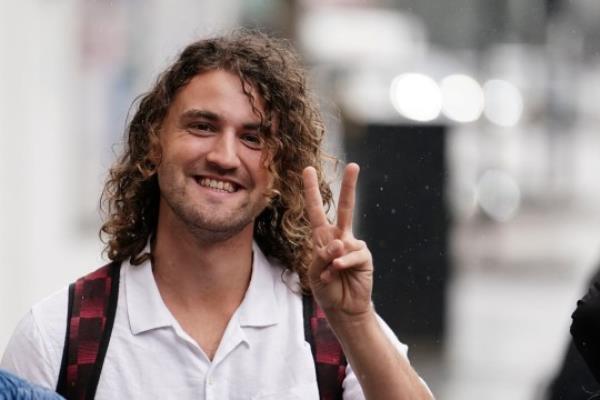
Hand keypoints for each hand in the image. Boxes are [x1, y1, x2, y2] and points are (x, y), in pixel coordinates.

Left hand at [302, 163, 372, 318]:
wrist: (342, 308)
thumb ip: (322, 255)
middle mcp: (339, 237)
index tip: (307, 170)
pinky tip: (338, 273)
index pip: (316, 209)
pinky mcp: (363, 256)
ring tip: (331, 271)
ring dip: (334, 255)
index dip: (311, 190)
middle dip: (350, 187)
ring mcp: (353, 245)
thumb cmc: (326, 288)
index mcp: (322, 237)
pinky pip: (352, 255)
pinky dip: (342, 265)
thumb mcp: (314, 272)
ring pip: (346, 235)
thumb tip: (341, 243)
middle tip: (354, 165)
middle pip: (345, 207)